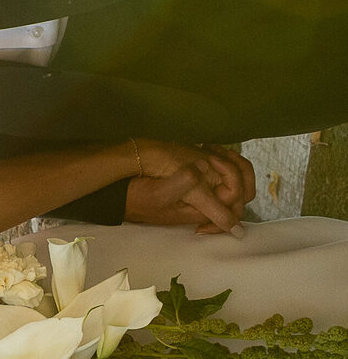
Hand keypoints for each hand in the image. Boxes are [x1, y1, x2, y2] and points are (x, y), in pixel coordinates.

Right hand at [125, 141, 254, 234]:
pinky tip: (205, 148)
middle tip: (216, 153)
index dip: (234, 178)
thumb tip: (205, 169)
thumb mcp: (160, 193)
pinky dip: (218, 159)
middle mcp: (206, 203)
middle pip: (241, 191)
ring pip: (231, 181)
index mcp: (204, 209)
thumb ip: (186, 183)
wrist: (118, 193)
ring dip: (227, 162)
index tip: (213, 159)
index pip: (237, 199)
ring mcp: (200, 193)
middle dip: (236, 169)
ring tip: (211, 149)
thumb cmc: (138, 197)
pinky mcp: (191, 183)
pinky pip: (217, 174)